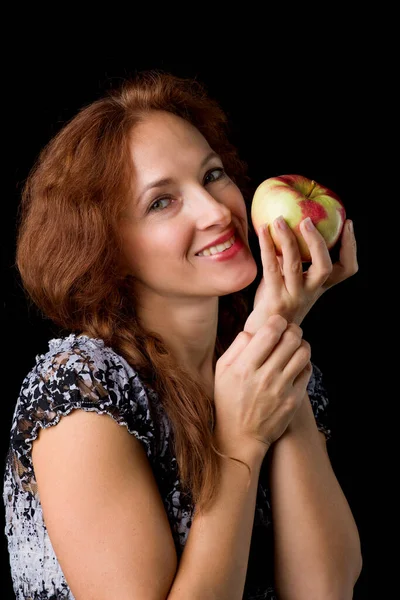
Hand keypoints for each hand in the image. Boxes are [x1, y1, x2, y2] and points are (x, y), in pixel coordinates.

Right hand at [213, 316, 311, 464]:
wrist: (240, 437)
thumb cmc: (228, 400)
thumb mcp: (222, 371)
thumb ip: (236, 347)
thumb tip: (252, 331)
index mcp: (245, 367)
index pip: (270, 331)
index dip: (277, 321)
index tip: (277, 323)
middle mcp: (265, 376)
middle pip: (291, 338)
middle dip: (292, 329)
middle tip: (288, 331)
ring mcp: (282, 389)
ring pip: (303, 352)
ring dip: (301, 343)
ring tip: (294, 345)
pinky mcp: (294, 400)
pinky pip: (307, 370)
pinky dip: (304, 361)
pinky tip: (296, 363)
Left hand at [244, 217, 357, 334]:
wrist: (264, 334)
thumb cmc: (276, 301)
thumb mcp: (291, 280)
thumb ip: (293, 259)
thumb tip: (289, 222)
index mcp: (320, 287)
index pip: (346, 269)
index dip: (350, 247)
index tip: (348, 223)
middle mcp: (311, 292)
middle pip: (325, 267)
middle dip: (317, 242)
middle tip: (307, 220)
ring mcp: (293, 297)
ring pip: (294, 266)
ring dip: (287, 240)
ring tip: (279, 220)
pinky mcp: (275, 299)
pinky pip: (271, 268)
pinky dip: (266, 248)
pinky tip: (262, 233)